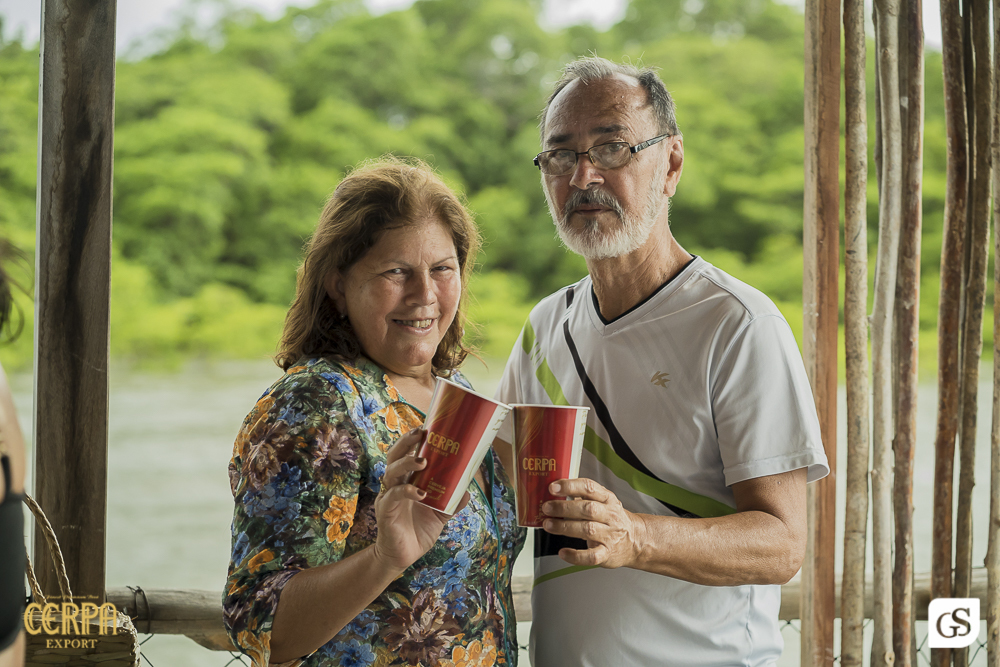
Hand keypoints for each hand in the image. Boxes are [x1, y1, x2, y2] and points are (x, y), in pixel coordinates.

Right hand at [371, 428, 468, 572]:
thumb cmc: (417, 533)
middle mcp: (394, 485)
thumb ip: (451, 503)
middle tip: (421, 433)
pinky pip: (393, 496)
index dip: (412, 441)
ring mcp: (388, 497)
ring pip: (391, 471)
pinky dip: (407, 491)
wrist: (402, 557)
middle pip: (394, 456)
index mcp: (405, 481)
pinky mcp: (385, 511)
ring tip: (423, 461)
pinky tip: (420, 493)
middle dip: (406, 442)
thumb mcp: (438, 516)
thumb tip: (468, 490)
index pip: (405, 454)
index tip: (426, 428)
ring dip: (407, 463)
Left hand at [541, 478, 646, 568]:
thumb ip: (582, 497)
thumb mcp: (603, 502)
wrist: (636, 541)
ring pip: (587, 530)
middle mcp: (610, 516)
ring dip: (565, 527)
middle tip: (547, 508)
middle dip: (564, 508)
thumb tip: (555, 492)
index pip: (589, 487)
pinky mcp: (607, 554)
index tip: (553, 487)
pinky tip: (563, 552)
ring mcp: (610, 535)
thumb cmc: (613, 520)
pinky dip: (576, 556)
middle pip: (588, 509)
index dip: (570, 486)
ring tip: (548, 525)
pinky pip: (591, 556)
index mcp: (607, 499)